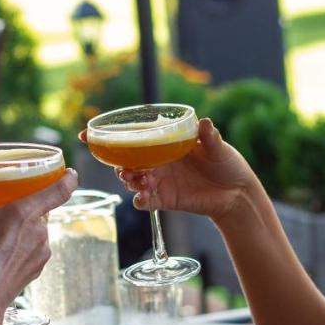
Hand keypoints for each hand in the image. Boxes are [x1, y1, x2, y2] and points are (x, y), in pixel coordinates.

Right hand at [0, 166, 77, 324]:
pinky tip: (4, 249)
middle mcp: (40, 231)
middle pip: (41, 207)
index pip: (59, 191)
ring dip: (23, 224)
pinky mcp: (40, 266)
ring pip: (37, 226)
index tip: (71, 171)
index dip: (68, 178)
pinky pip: (36, 245)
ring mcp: (42, 250)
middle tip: (4, 205)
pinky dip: (23, 242)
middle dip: (25, 204)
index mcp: (24, 214)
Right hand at [87, 118, 259, 222]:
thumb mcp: (218, 148)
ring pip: (132, 179)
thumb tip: (205, 123)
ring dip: (128, 179)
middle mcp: (157, 162)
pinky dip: (140, 200)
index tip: (86, 134)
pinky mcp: (165, 200)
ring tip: (134, 179)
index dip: (108, 136)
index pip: (132, 137)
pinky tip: (141, 198)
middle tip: (122, 166)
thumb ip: (209, 137)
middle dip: (116, 162)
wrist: (237, 194)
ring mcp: (159, 181)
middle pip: (126, 160)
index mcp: (164, 144)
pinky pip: (145, 200)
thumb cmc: (227, 164)